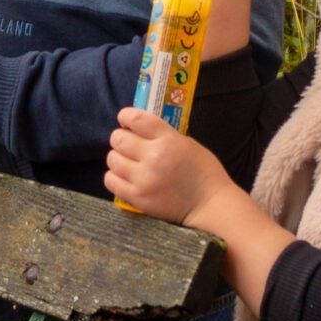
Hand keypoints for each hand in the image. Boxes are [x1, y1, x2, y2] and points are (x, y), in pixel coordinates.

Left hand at [105, 108, 234, 227]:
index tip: (124, 119)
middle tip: (127, 144)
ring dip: (117, 158)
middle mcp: (153, 157)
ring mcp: (144, 179)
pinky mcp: (138, 198)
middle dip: (120, 139)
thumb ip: (164, 136)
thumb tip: (140, 130)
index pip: (137, 119)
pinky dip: (114, 176)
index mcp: (168, 140)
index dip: (126, 116)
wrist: (209, 204)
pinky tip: (124, 176)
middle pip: (119, 139)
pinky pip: (111, 181)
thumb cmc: (203, 172)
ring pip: (113, 159)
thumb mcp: (187, 143)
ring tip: (127, 162)